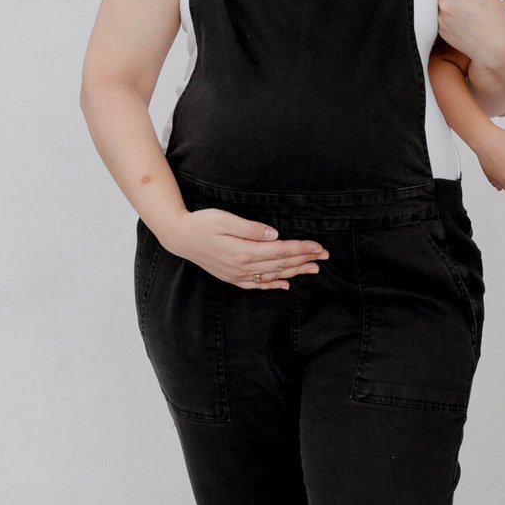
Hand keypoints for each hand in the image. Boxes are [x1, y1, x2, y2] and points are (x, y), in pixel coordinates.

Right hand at [164, 208, 327, 290]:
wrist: (179, 237)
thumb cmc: (202, 223)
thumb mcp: (225, 219)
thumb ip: (250, 228)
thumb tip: (274, 234)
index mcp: (243, 251)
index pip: (280, 251)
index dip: (301, 249)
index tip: (319, 246)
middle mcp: (242, 267)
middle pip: (280, 264)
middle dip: (305, 260)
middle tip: (325, 256)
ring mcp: (237, 275)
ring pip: (272, 275)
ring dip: (295, 272)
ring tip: (314, 269)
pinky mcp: (232, 277)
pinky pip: (257, 285)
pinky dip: (273, 285)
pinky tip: (286, 285)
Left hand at [435, 0, 504, 59]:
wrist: (494, 48)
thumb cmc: (495, 20)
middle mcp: (446, 2)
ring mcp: (440, 16)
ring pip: (437, 0)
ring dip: (446, 1)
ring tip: (464, 10)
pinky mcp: (439, 28)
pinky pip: (438, 14)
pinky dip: (446, 15)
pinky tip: (461, 20)